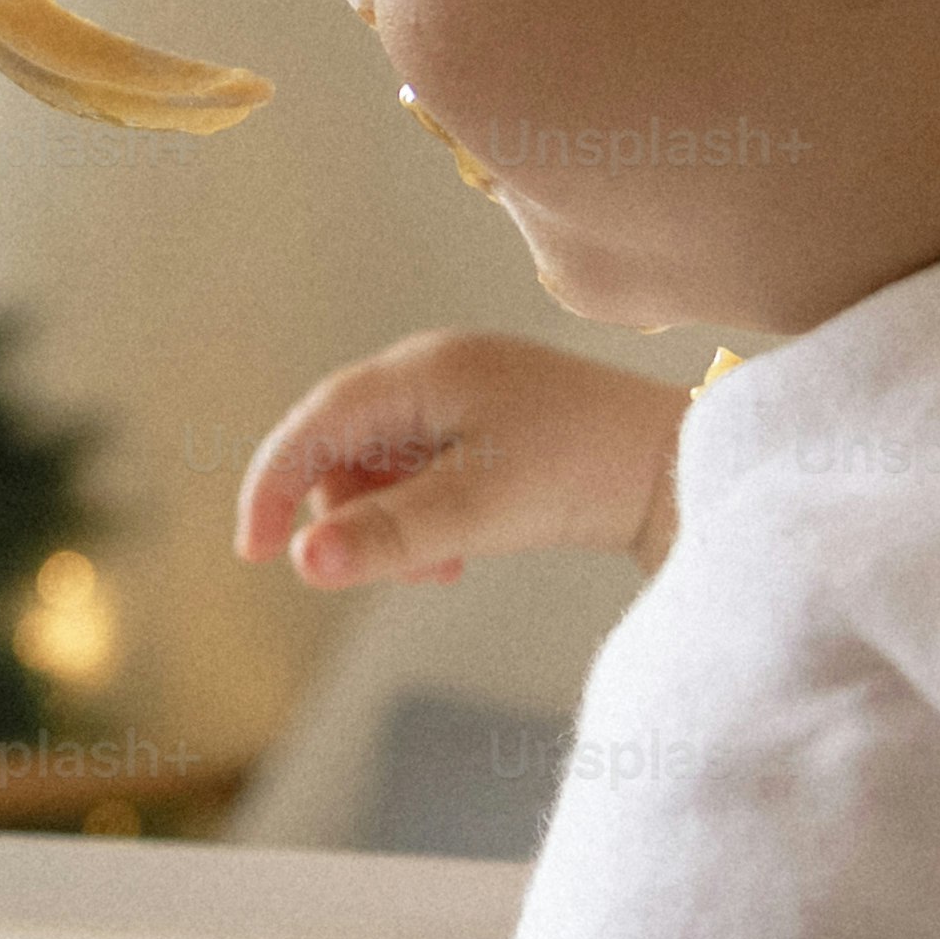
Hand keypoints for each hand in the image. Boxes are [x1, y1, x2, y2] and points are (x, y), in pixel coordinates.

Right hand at [234, 331, 691, 586]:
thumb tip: (300, 563)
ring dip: (388, 520)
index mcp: (424, 370)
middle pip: (344, 441)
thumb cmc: (587, 474)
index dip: (272, 485)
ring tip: (436, 569)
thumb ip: (386, 536)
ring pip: (382, 460)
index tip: (254, 552)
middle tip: (370, 572)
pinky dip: (422, 512)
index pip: (316, 422)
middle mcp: (437, 366)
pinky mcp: (493, 416)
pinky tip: (454, 554)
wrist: (685, 467)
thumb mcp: (478, 514)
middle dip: (346, 512)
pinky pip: (423, 464)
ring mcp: (467, 387)